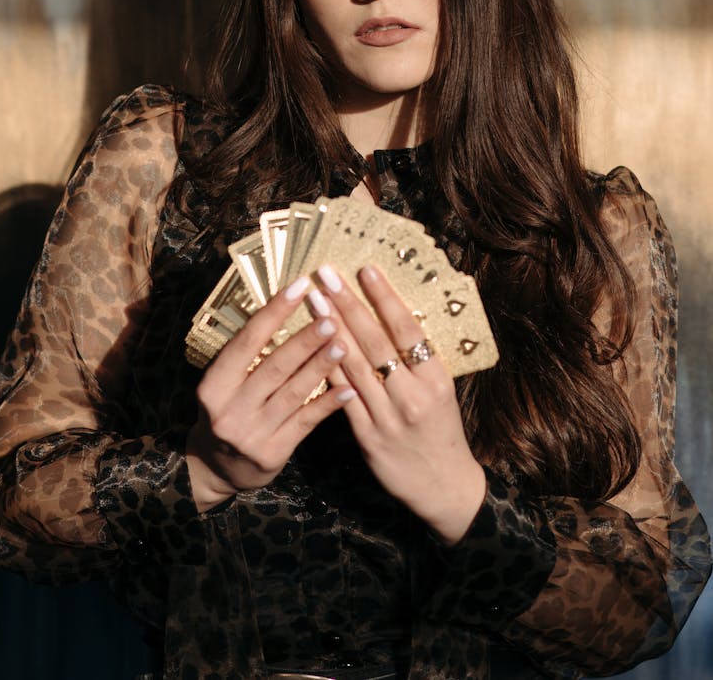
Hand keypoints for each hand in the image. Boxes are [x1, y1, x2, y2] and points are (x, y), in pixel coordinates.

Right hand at [186, 275, 354, 511]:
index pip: (247, 341)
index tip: (299, 286)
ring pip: (293, 393)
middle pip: (274, 367)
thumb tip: (284, 309)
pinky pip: (306, 422)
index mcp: (214, 385)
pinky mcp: (273, 454)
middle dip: (305, 340)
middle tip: (331, 316)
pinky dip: (328, 403)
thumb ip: (247, 357)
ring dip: (321, 366)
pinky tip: (349, 388)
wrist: (213, 469)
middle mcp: (229, 409)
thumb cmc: (225, 411)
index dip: (274, 312)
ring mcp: (251, 434)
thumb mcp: (223, 384)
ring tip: (344, 343)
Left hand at [314, 263, 485, 544]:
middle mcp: (413, 394)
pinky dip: (328, 370)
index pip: (407, 329)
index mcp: (436, 378)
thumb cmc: (440, 429)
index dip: (385, 297)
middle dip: (349, 304)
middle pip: (376, 341)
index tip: (366, 269)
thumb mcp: (440, 390)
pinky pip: (343, 397)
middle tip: (327, 275)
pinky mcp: (368, 437)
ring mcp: (389, 416)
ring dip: (331, 329)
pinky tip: (312, 347)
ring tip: (314, 301)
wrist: (444, 486)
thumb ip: (417, 359)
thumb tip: (390, 315)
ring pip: (355, 365)